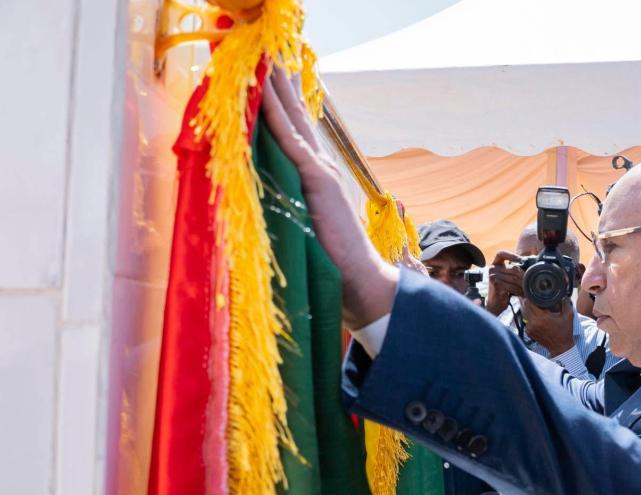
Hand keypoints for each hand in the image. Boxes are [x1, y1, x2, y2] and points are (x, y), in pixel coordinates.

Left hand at [261, 67, 396, 328]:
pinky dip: (276, 114)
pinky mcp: (317, 179)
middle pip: (296, 119)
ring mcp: (320, 171)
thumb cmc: (333, 264)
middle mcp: (320, 168)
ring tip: (264, 60)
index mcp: (316, 179)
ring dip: (277, 89)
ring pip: (293, 121)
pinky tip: (263, 93)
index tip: (268, 80)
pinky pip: (291, 139)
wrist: (361, 279)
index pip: (296, 136)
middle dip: (281, 87)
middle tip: (268, 54)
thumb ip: (291, 209)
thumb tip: (263, 204)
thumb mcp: (305, 229)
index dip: (282, 108)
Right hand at [486, 251, 523, 315]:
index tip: (520, 259)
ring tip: (527, 290)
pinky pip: (511, 286)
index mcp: (495, 264)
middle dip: (523, 277)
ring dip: (522, 286)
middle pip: (513, 268)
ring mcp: (493, 276)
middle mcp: (492, 268)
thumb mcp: (507, 278)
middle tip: (530, 283)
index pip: (501, 254)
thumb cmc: (503, 290)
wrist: (495, 304)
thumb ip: (513, 270)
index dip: (511, 255)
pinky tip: (521, 294)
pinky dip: (518, 291)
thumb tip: (529, 264)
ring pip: (514, 278)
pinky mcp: (495, 284)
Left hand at [521, 298, 575, 356]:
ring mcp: (530, 328)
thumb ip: (565, 302)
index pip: (529, 302)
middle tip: (529, 294)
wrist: (561, 347)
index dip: (530, 296)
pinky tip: (533, 312)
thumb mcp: (568, 315)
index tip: (532, 292)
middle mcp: (534, 323)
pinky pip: (525, 320)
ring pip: (523, 313)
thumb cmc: (565, 332)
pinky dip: (528, 315)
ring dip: (526, 307)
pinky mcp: (528, 332)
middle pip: (524, 306)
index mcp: (542, 318)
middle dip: (526, 300)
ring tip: (530, 301)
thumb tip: (562, 294)